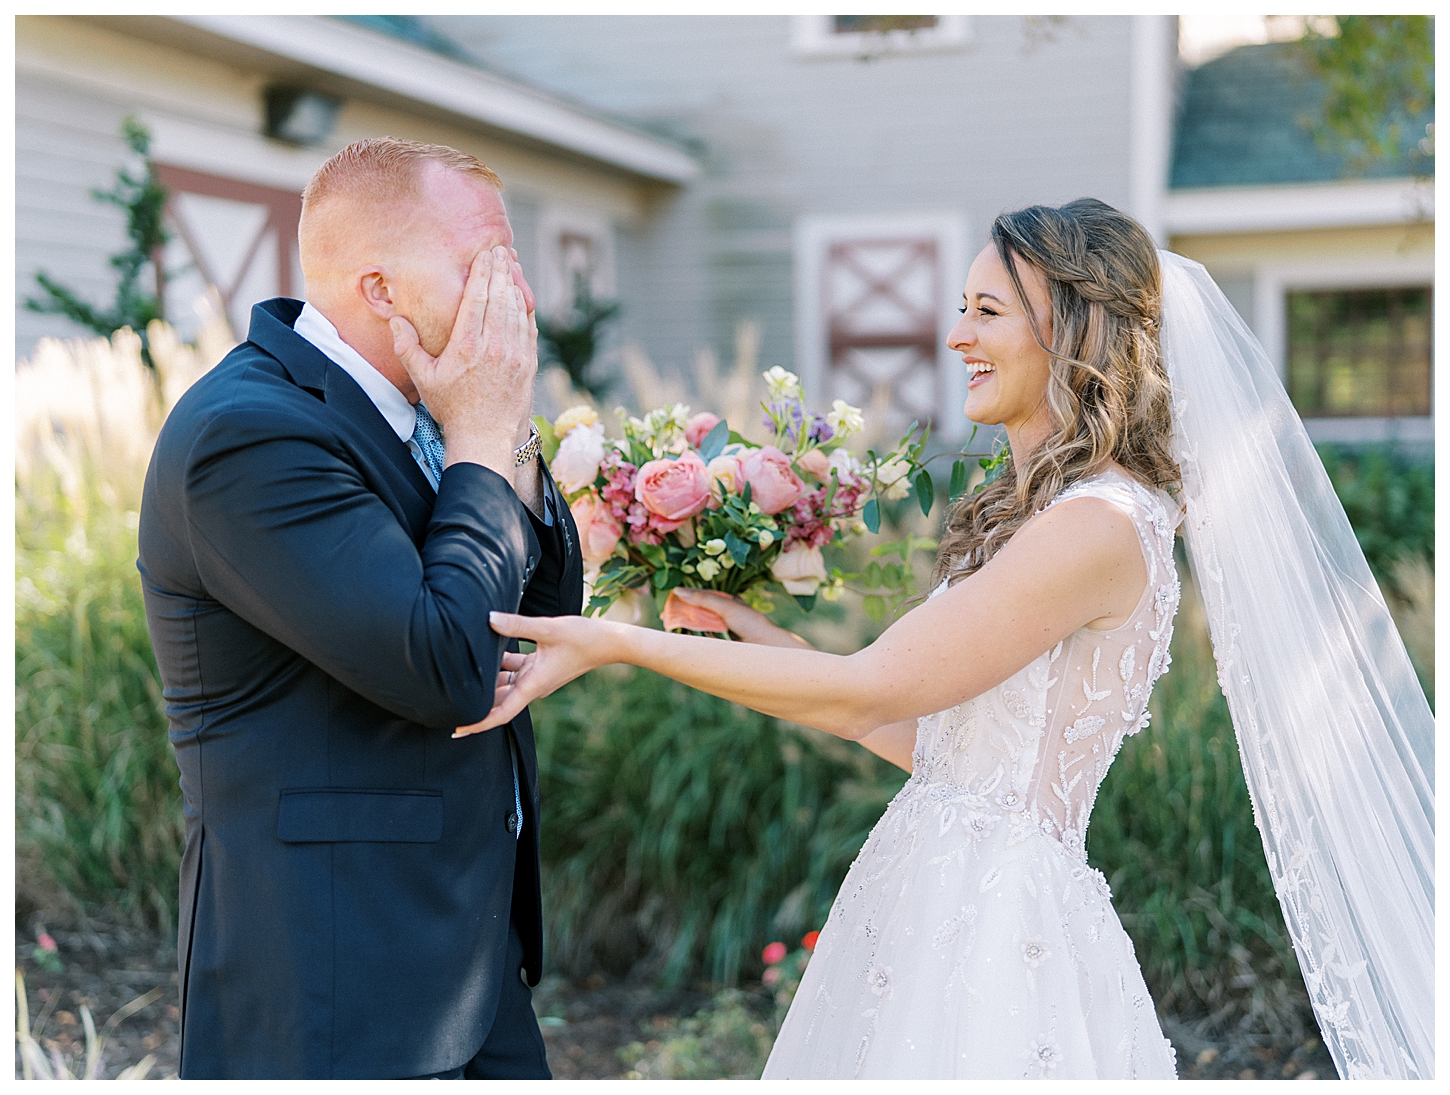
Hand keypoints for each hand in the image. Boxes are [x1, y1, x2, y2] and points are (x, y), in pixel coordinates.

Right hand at [390, 246, 537, 476]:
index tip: (486, 253)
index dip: (483, 272)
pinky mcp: (528, 364)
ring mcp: (515, 354)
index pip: (477, 298)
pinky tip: (522, 296)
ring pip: (517, 309)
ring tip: (511, 265)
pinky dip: (526, 308)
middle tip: (501, 250)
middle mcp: (495, 346)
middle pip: (500, 297)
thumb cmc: (452, 409)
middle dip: (501, 270)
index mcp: (468, 345)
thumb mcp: (424, 379)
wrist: (485, 438)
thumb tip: (396, 320)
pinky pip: (529, 327)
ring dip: (515, 284)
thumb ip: (408, 348)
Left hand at [452, 612, 622, 735]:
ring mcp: (536, 677)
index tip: (456, 730)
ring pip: (504, 684)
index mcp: (533, 685)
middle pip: (497, 700)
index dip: (477, 723)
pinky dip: (500, 664)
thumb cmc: (584, 638)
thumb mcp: (549, 629)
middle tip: (446, 700)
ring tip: (460, 672)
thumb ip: (516, 625)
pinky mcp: (540, 666)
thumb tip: (488, 618)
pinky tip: (486, 649)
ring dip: (486, 682)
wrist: (609, 642)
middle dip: (475, 702)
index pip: (500, 713)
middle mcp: (533, 686)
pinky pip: (514, 670)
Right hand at [671, 589, 812, 648]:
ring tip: (668, 627)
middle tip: (665, 617)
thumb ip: (703, 599)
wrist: (767, 649)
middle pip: (696, 613)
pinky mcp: (717, 646)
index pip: (700, 597)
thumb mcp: (727, 607)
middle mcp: (721, 617)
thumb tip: (678, 590)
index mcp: (725, 603)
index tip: (669, 601)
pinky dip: (690, 641)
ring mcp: (719, 632)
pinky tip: (679, 640)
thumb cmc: (751, 624)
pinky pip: (700, 642)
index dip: (684, 598)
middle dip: (681, 614)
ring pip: (696, 627)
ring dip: (684, 628)